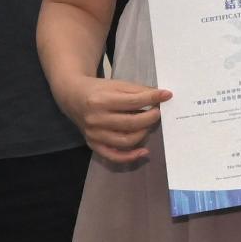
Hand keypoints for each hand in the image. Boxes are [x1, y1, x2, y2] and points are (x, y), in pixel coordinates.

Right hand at [57, 73, 171, 168]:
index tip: (167, 95)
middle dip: (150, 118)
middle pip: (131, 123)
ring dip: (143, 133)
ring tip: (149, 125)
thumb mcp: (116, 84)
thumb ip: (138, 90)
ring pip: (126, 141)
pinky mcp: (93, 144)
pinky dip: (131, 157)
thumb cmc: (98, 90)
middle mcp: (96, 119)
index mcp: (101, 100)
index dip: (152, 98)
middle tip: (158, 112)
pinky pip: (114, 156)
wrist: (73, 96)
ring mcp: (94, 134)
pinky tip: (144, 151)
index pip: (133, 102)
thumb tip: (162, 96)